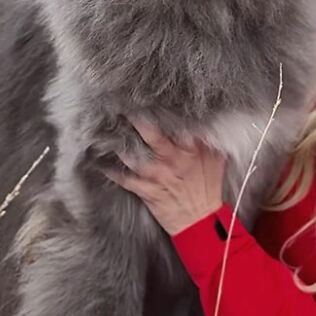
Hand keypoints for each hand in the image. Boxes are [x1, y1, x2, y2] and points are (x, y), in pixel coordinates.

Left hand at [104, 116, 226, 235]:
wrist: (200, 219)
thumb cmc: (208, 186)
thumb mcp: (216, 159)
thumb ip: (210, 138)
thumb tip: (206, 117)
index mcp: (192, 150)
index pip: (177, 124)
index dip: (163, 109)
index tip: (149, 96)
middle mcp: (174, 160)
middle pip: (153, 136)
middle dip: (137, 120)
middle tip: (121, 105)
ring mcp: (159, 176)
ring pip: (134, 156)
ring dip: (119, 143)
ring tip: (105, 128)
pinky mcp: (147, 191)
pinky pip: (125, 179)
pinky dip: (111, 170)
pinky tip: (99, 159)